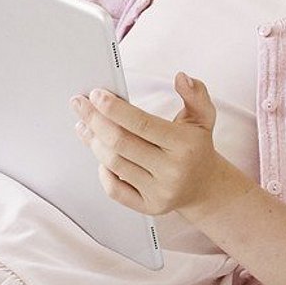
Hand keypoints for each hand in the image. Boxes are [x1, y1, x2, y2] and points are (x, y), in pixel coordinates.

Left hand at [72, 72, 229, 216]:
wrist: (205, 187)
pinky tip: (100, 154)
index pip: (141, 124)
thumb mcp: (203, 117)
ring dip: (94, 141)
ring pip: (113, 164)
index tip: (96, 94)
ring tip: (85, 124)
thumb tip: (182, 77)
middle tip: (80, 104)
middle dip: (95, 120)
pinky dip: (102, 171)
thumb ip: (195, 94)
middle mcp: (172, 171)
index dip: (114, 108)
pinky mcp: (149, 207)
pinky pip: (114, 190)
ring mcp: (160, 192)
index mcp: (184, 145)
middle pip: (120, 143)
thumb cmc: (196, 147)